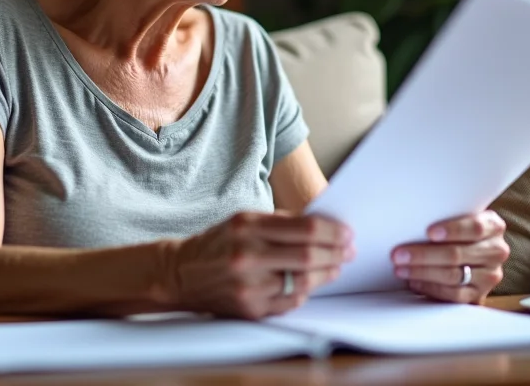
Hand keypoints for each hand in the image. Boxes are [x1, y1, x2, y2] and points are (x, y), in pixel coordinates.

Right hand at [169, 211, 353, 318]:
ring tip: (337, 266)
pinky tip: (311, 283)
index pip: (305, 228)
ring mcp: (249, 285)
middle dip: (336, 253)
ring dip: (327, 274)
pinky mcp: (250, 308)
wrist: (180, 273)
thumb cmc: (219, 243)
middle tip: (350, 250)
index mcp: (248, 226)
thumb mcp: (243, 220)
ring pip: (303, 282)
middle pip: (308, 256)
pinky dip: (305, 292)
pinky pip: (290, 302)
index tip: (347, 232)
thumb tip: (323, 225)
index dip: (332, 231)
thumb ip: (281, 222)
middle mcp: (248, 255)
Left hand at [391, 211, 507, 303]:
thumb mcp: (460, 218)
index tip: (429, 232)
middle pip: (457, 254)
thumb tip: (411, 220)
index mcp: (493, 226)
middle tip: (399, 254)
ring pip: (452, 275)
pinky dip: (430, 287)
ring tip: (401, 269)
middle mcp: (496, 251)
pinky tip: (414, 282)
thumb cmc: (458, 232)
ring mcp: (489, 275)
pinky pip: (452, 294)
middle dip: (424, 255)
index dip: (452, 230)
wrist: (473, 258)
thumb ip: (446, 216)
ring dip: (422, 272)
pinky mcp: (478, 295)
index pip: (475, 227)